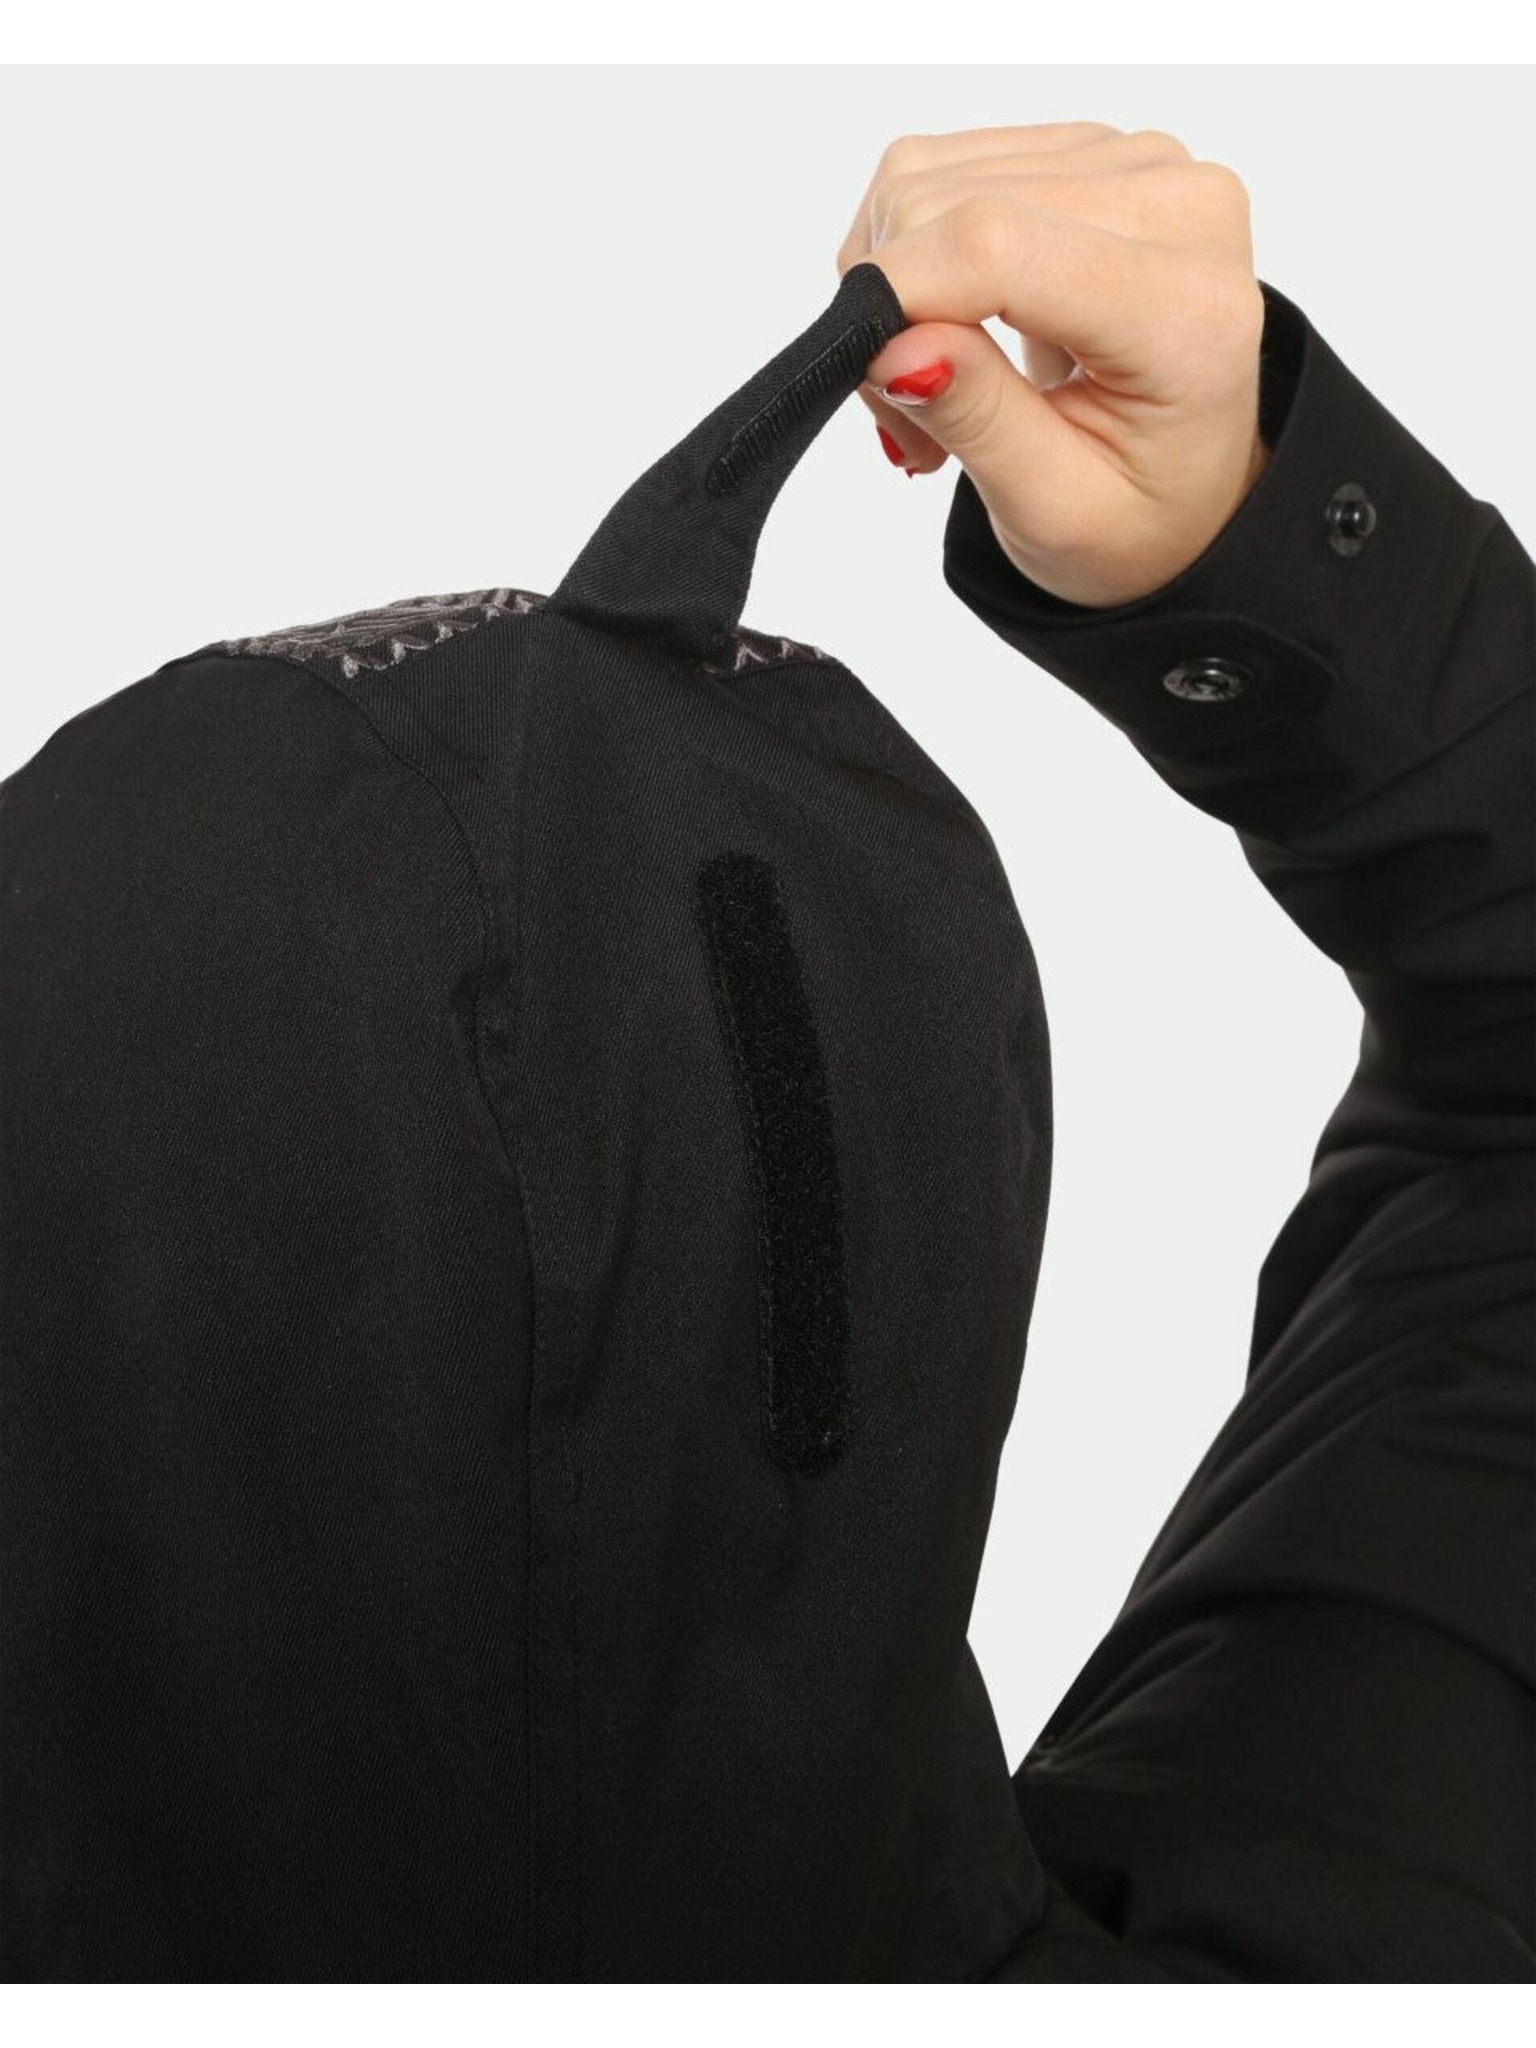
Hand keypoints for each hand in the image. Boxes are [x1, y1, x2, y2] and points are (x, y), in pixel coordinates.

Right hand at [839, 123, 1271, 609]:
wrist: (1192, 482)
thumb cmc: (1134, 509)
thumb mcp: (1053, 511)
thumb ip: (978, 422)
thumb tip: (891, 344)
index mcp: (1187, 311)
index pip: (1000, 247)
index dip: (899, 295)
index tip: (865, 374)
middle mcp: (1178, 207)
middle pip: (952, 205)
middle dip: (893, 312)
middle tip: (914, 422)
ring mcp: (1137, 161)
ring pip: (929, 179)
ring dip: (898, 285)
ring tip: (941, 380)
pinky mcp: (1091, 147)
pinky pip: (942, 169)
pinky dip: (916, 252)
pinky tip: (957, 323)